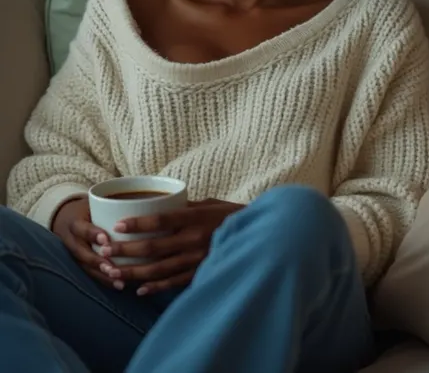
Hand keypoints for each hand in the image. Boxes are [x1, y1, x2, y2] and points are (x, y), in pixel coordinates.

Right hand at [52, 197, 120, 288]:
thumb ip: (111, 202)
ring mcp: (75, 256)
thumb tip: (144, 199)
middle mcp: (72, 241)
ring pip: (88, 269)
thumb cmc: (88, 209)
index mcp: (75, 223)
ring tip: (120, 283)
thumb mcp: (93, 202)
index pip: (81, 228)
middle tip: (113, 268)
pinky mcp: (81, 265)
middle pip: (83, 254)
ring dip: (103, 277)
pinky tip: (120, 286)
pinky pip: (92, 275)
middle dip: (98, 262)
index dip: (92, 234)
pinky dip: (105, 282)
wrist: (66, 220)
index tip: (105, 238)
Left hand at [98, 199, 242, 294]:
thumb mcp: (209, 204)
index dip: (137, 224)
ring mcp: (198, 260)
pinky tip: (138, 289)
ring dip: (133, 271)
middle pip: (153, 247)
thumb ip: (184, 208)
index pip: (161, 221)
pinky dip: (155, 287)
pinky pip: (174, 283)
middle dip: (125, 250)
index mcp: (196, 218)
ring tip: (112, 272)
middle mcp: (194, 240)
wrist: (259, 236)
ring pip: (159, 269)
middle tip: (104, 250)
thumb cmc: (230, 215)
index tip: (117, 225)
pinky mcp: (201, 274)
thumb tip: (158, 206)